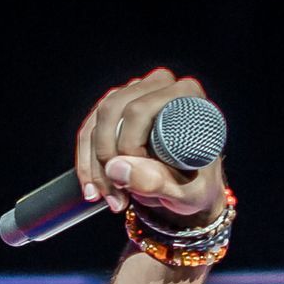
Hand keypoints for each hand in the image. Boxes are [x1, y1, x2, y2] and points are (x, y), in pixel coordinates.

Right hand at [72, 67, 226, 222]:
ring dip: (95, 165)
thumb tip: (117, 168)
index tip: (134, 183)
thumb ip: (157, 181)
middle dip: (107, 157)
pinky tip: (93, 190)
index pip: (139, 111)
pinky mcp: (116, 107)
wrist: (189, 189)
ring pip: (98, 121)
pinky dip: (87, 162)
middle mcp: (159, 85)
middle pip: (112, 110)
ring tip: (109, 198)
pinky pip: (89, 130)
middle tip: (117, 195)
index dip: (128, 147)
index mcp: (184, 95)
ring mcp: (135, 92)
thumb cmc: (196, 187)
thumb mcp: (184, 192)